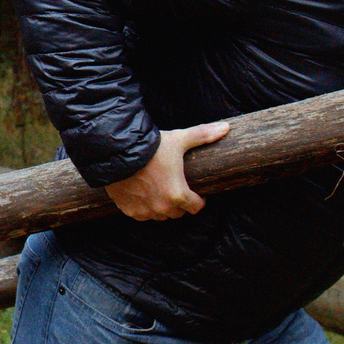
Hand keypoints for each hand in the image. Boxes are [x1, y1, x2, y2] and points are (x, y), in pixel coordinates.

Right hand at [102, 121, 229, 220]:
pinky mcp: (128, 210)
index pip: (196, 207)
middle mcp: (162, 208)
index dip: (198, 199)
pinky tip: (143, 194)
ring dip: (162, 207)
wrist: (116, 151)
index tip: (196, 192)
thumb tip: (226, 127)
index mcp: (179, 195)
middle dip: (180, 203)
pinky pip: (141, 214)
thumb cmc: (151, 147)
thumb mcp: (179, 140)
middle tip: (177, 188)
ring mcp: (144, 211)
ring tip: (160, 191)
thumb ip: (203, 135)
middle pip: (178, 213)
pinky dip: (144, 207)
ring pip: (160, 215)